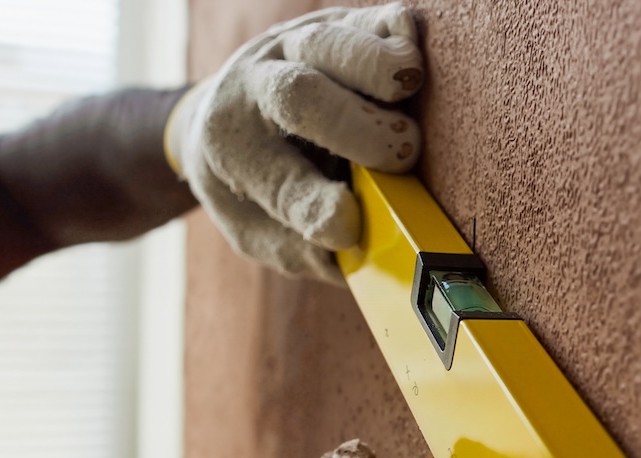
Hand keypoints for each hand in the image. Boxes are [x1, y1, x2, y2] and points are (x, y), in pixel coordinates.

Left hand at [166, 5, 424, 283]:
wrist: (228, 108)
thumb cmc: (254, 181)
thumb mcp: (258, 231)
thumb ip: (302, 250)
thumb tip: (359, 250)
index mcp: (232, 147)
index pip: (276, 179)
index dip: (315, 205)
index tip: (348, 227)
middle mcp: (257, 86)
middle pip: (299, 95)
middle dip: (358, 130)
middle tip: (400, 160)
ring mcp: (297, 47)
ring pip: (331, 43)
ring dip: (380, 71)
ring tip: (409, 95)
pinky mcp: (340, 23)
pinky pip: (374, 19)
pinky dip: (401, 37)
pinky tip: (412, 68)